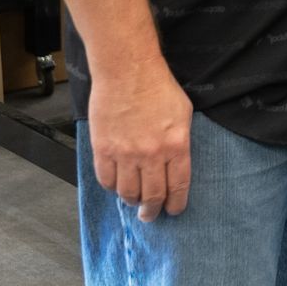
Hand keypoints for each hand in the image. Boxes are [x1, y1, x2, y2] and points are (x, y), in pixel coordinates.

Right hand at [86, 61, 194, 221]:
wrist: (128, 71)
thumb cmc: (158, 87)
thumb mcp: (183, 114)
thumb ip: (179, 142)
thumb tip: (175, 163)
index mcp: (176, 145)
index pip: (178, 186)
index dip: (176, 203)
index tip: (174, 210)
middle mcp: (151, 154)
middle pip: (152, 195)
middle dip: (152, 210)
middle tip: (151, 215)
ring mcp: (125, 154)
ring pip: (127, 192)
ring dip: (132, 200)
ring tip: (134, 200)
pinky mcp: (103, 150)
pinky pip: (106, 180)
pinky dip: (112, 187)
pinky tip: (117, 184)